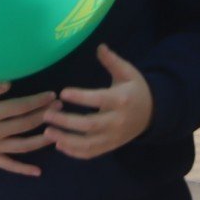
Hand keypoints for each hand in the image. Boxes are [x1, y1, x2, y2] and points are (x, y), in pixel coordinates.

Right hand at [0, 81, 56, 175]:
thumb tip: (10, 84)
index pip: (21, 107)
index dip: (39, 101)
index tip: (53, 95)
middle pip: (25, 124)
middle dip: (45, 115)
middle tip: (61, 108)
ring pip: (22, 146)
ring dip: (42, 140)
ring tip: (58, 133)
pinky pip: (8, 166)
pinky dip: (23, 169)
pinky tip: (38, 172)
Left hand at [40, 45, 154, 159]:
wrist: (152, 113)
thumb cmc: (135, 89)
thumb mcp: (128, 72)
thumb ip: (113, 61)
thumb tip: (99, 46)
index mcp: (121, 99)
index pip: (99, 100)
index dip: (81, 97)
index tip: (62, 93)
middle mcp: (117, 121)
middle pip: (90, 125)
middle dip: (66, 122)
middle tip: (46, 115)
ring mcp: (113, 137)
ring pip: (88, 143)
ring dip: (66, 140)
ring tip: (47, 133)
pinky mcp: (110, 146)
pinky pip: (91, 153)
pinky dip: (74, 152)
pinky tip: (58, 145)